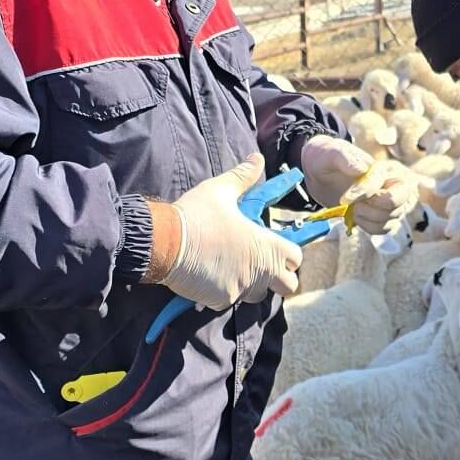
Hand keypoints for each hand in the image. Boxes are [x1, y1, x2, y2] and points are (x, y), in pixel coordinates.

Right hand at [163, 155, 301, 309]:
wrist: (163, 241)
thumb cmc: (195, 215)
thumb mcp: (221, 190)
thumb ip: (243, 177)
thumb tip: (256, 159)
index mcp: (264, 245)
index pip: (296, 258)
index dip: (290, 253)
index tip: (277, 246)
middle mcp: (258, 271)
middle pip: (287, 286)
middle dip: (279, 277)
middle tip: (262, 263)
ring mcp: (240, 288)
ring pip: (258, 295)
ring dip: (252, 284)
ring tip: (233, 265)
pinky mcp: (221, 300)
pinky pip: (230, 299)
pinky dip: (224, 290)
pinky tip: (210, 273)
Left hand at [300, 134, 417, 234]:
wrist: (320, 175)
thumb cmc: (327, 160)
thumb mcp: (329, 153)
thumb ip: (344, 157)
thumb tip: (362, 169)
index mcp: (384, 166)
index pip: (382, 182)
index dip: (364, 192)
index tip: (345, 199)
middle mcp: (393, 183)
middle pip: (398, 201)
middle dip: (375, 208)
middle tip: (356, 206)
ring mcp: (391, 201)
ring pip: (391, 217)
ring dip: (368, 218)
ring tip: (352, 209)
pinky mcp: (384, 216)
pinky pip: (386, 228)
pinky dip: (369, 227)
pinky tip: (356, 217)